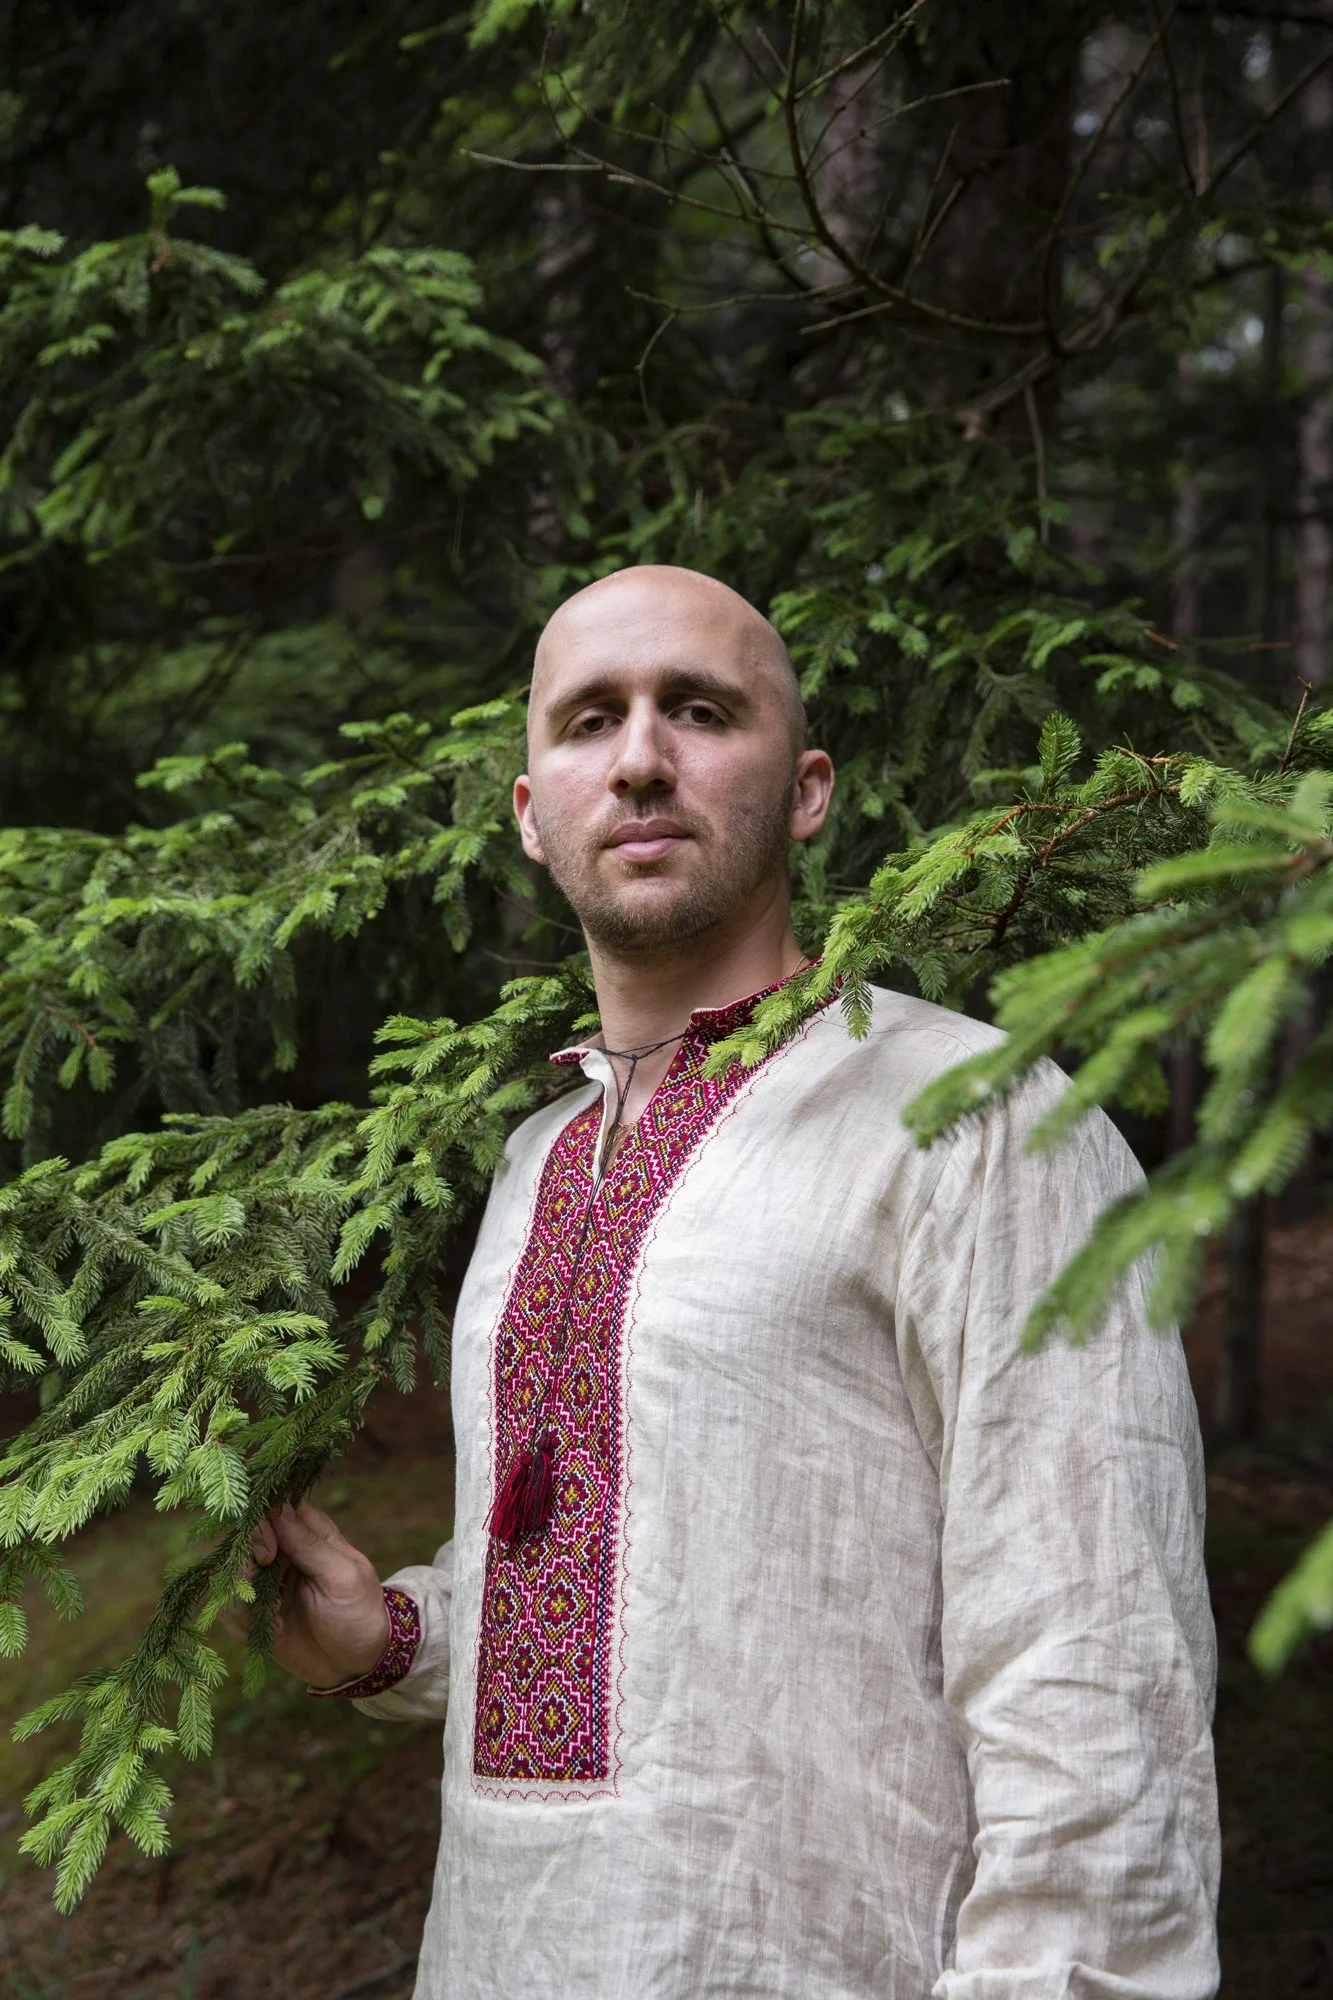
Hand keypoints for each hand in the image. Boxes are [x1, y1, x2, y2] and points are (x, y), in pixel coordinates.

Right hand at [233, 1501, 390, 1689]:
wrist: (357, 1664)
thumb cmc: (359, 1613)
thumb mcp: (342, 1577)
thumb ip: (309, 1544)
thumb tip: (279, 1507)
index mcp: (309, 1531)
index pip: (271, 1508)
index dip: (259, 1526)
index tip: (268, 1554)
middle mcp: (283, 1551)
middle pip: (243, 1542)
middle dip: (247, 1570)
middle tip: (274, 1597)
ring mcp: (267, 1581)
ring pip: (230, 1576)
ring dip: (248, 1602)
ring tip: (278, 1620)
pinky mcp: (255, 1611)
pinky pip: (229, 1609)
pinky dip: (245, 1623)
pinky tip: (275, 1633)